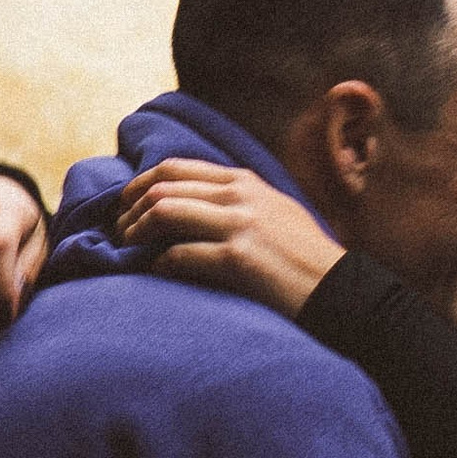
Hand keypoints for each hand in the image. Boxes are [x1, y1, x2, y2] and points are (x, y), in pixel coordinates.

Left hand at [110, 160, 344, 316]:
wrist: (339, 290)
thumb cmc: (305, 258)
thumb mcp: (274, 212)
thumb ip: (238, 201)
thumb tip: (193, 206)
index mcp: (245, 181)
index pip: (176, 167)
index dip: (141, 184)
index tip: (125, 204)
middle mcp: (240, 195)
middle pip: (163, 186)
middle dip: (130, 207)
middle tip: (117, 229)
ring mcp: (240, 224)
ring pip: (165, 211)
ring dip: (136, 231)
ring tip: (126, 248)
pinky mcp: (238, 258)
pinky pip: (180, 254)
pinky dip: (158, 263)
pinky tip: (154, 271)